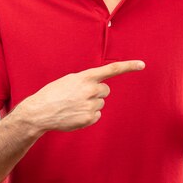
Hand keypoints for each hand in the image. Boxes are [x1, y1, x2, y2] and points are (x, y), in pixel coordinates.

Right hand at [16, 60, 144, 132]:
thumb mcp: (69, 80)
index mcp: (85, 77)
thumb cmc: (53, 94)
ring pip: (100, 103)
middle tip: (79, 95)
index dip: (128, 66)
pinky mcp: (89, 118)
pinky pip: (97, 115)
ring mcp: (91, 105)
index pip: (112, 69)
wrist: (40, 112)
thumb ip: (86, 80)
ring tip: (74, 105)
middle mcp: (91, 90)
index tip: (142, 65)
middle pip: (105, 90)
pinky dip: (89, 115)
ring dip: (91, 104)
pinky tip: (75, 114)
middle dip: (96, 92)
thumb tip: (100, 87)